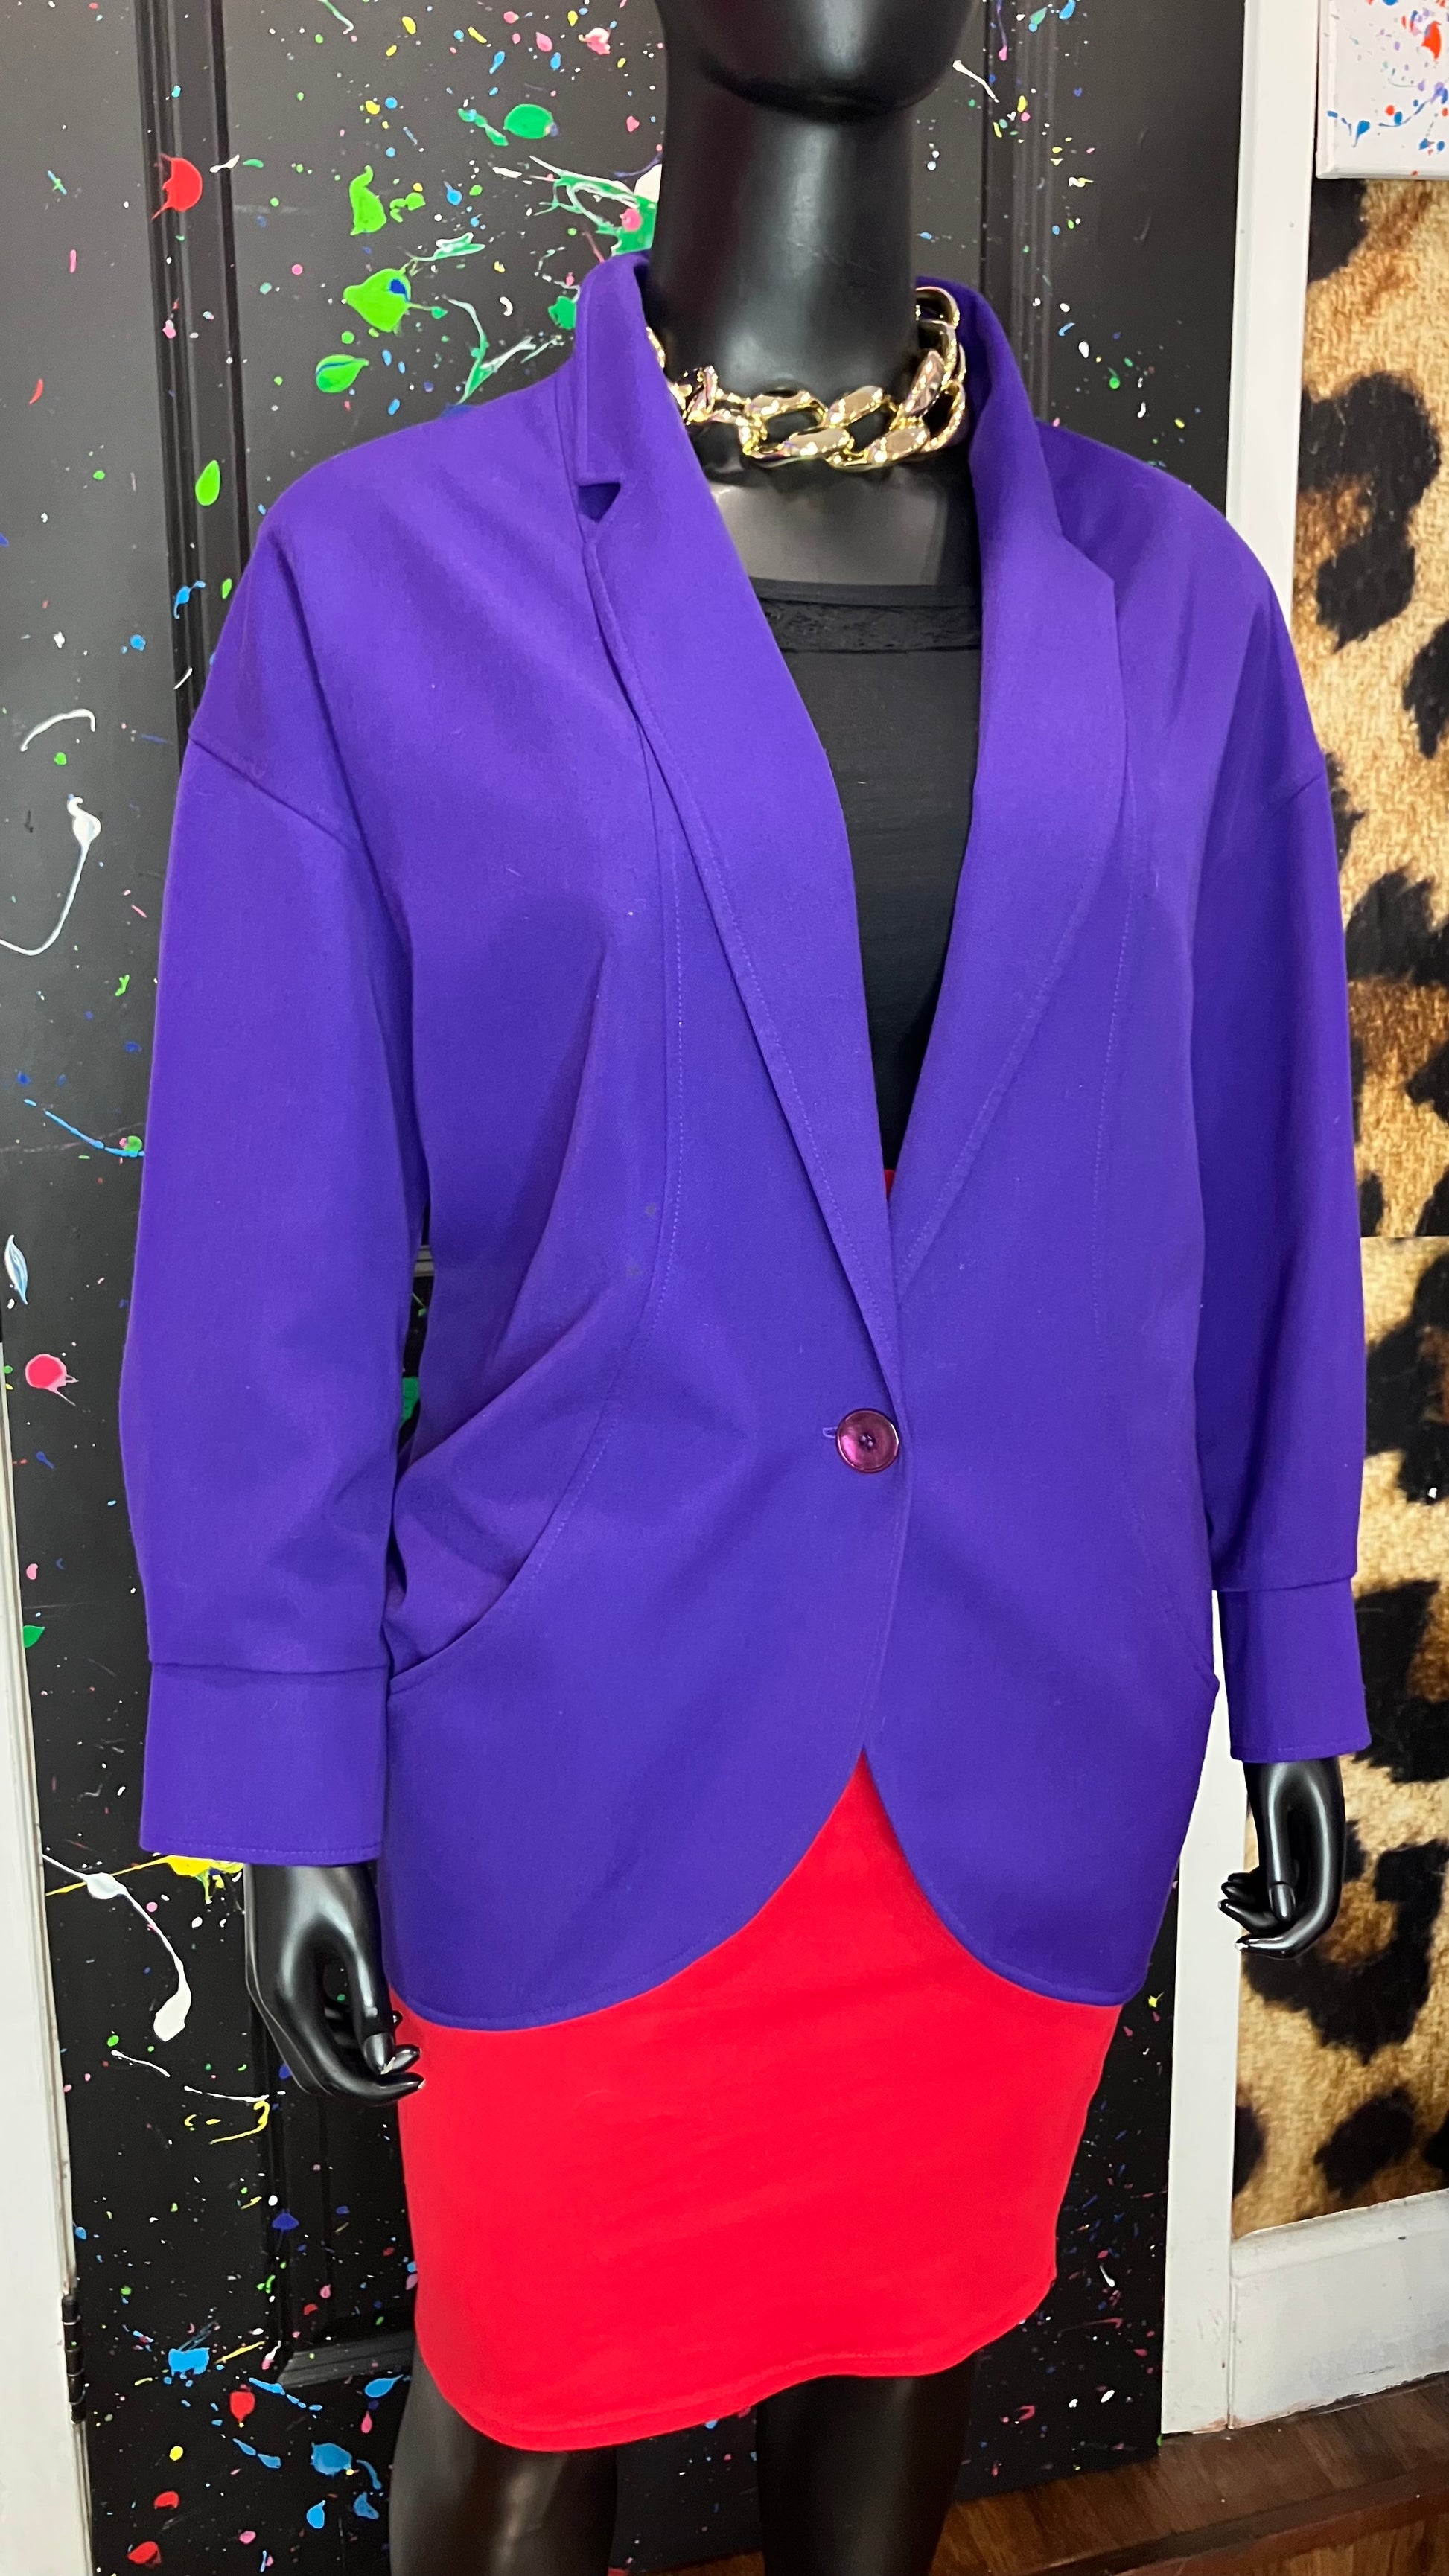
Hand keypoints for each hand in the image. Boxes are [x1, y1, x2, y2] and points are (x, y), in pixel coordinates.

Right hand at [244, 1862, 421, 2103]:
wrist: (288, 1827)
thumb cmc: (323, 1872)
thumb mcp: (357, 1938)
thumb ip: (370, 2003)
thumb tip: (384, 2058)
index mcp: (286, 1997)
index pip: (329, 2073)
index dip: (374, 2087)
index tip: (414, 2079)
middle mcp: (268, 1999)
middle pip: (315, 2071)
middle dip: (364, 2075)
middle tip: (411, 2061)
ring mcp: (267, 1986)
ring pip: (310, 2047)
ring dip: (354, 2052)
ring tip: (404, 2037)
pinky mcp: (275, 1971)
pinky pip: (307, 2019)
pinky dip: (341, 2027)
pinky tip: (379, 2011)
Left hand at [1219, 1757, 1344, 1957]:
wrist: (1283, 1714)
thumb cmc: (1278, 1751)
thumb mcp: (1270, 1805)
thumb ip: (1277, 1859)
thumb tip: (1282, 1917)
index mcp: (1328, 1847)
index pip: (1317, 1914)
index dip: (1284, 1939)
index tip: (1243, 1945)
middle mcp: (1324, 1852)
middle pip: (1303, 1911)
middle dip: (1264, 1922)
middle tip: (1223, 1907)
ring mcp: (1310, 1846)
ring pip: (1289, 1896)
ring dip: (1256, 1904)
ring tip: (1221, 1892)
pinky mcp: (1294, 1838)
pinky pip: (1280, 1876)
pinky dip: (1255, 1885)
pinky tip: (1229, 1880)